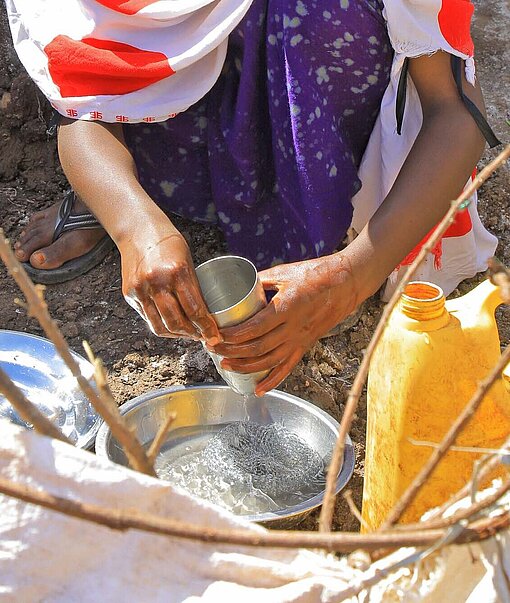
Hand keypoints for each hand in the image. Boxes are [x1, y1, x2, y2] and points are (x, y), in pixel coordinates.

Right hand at [120, 227, 220, 343]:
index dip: (206, 328)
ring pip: (159, 326)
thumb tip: (205, 315)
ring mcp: (141, 289)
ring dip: (176, 335)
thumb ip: (193, 287)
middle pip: (176, 323)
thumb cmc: (167, 244)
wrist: (139, 230)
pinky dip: (161, 326)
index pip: (194, 310)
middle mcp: (156, 282)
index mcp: (176, 272)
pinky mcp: (130, 294)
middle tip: (202, 336)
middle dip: (192, 334)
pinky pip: (148, 318)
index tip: (213, 336)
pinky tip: (171, 325)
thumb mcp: (187, 261)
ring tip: (187, 334)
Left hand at [208, 253, 359, 395]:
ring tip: (226, 366)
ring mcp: (300, 339)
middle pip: (258, 347)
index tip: (217, 334)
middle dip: (232, 351)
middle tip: (214, 349)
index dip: (234, 335)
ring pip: (270, 361)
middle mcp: (294, 328)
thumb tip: (239, 288)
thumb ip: (261, 281)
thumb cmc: (316, 274)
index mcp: (287, 308)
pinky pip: (288, 368)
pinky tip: (258, 389)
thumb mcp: (284, 272)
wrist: (346, 283)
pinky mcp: (306, 345)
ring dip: (246, 367)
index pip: (255, 327)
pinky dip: (272, 381)